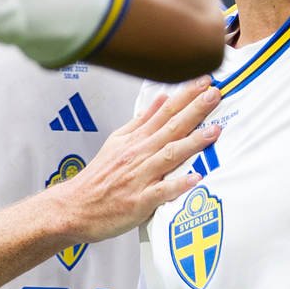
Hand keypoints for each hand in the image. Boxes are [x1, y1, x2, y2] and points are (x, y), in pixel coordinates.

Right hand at [51, 82, 221, 244]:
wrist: (74, 208)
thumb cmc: (98, 178)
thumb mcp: (117, 142)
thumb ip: (141, 122)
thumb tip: (160, 99)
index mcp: (135, 139)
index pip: (165, 111)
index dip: (186, 95)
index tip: (204, 81)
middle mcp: (139, 154)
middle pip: (171, 128)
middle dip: (195, 110)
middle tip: (214, 94)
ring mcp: (139, 177)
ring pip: (169, 155)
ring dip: (192, 143)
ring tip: (214, 131)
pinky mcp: (139, 202)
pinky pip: (161, 192)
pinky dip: (178, 185)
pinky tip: (195, 178)